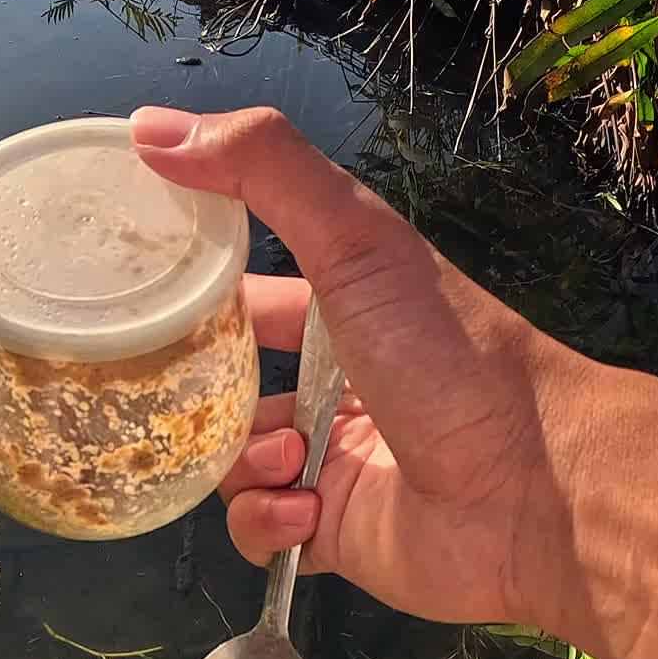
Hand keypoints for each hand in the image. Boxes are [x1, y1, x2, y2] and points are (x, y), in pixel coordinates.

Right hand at [131, 105, 582, 631]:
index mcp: (338, 302)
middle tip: (163, 390)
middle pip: (221, 379)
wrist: (532, 489)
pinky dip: (267, 519)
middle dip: (189, 389)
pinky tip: (305, 507)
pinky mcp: (329, 531)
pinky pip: (258, 527)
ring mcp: (326, 456)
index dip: (186, 284)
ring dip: (241, 457)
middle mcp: (329, 376)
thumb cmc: (445, 351)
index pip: (240, 286)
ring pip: (229, 458)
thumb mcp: (355, 238)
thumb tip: (148, 127)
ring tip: (288, 454)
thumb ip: (263, 171)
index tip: (125, 287)